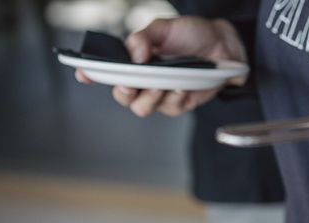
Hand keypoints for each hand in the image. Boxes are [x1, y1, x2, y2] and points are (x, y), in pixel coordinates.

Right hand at [76, 16, 246, 116]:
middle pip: (122, 96)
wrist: (223, 45)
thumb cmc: (191, 35)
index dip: (91, 74)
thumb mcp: (165, 28)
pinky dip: (175, 98)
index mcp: (134, 61)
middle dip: (124, 92)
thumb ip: (144, 38)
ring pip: (142, 108)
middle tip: (131, 83)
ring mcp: (161, 94)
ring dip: (149, 98)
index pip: (107, 70)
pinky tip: (182, 86)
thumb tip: (133, 53)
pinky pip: (170, 108)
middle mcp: (144, 80)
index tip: (84, 74)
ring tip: (162, 84)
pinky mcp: (179, 103)